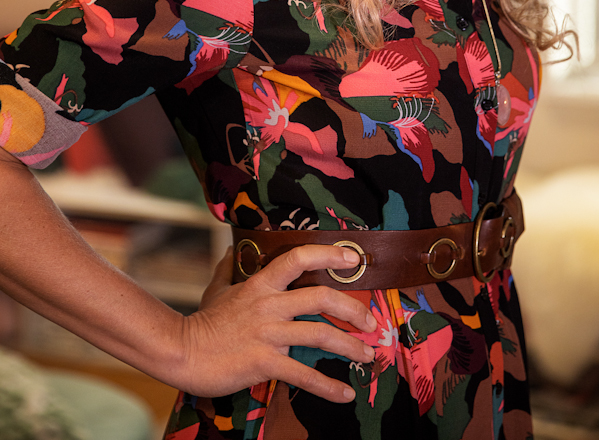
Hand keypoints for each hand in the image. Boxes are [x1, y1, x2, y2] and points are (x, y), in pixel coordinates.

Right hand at [178, 245, 376, 400]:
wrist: (182, 352)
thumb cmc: (201, 322)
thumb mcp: (216, 288)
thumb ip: (229, 268)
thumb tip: (233, 250)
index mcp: (261, 284)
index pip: (298, 258)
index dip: (328, 254)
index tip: (352, 257)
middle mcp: (269, 305)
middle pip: (321, 297)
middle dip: (353, 309)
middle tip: (370, 321)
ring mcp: (268, 334)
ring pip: (320, 335)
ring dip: (349, 346)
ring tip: (366, 355)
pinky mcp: (264, 362)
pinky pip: (303, 375)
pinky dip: (327, 387)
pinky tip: (344, 393)